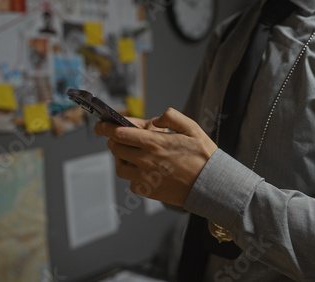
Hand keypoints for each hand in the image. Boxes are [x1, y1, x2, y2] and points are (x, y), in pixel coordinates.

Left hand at [94, 108, 217, 206]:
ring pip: (119, 167)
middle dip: (113, 141)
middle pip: (115, 148)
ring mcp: (145, 178)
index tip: (102, 125)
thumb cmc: (203, 156)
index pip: (119, 133)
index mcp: (154, 142)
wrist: (212, 185)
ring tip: (129, 154)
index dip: (107, 127)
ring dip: (120, 159)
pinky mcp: (149, 191)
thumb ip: (172, 117)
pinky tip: (142, 170)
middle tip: (119, 138)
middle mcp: (145, 160)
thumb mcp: (192, 128)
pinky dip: (132, 175)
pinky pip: (131, 183)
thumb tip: (155, 119)